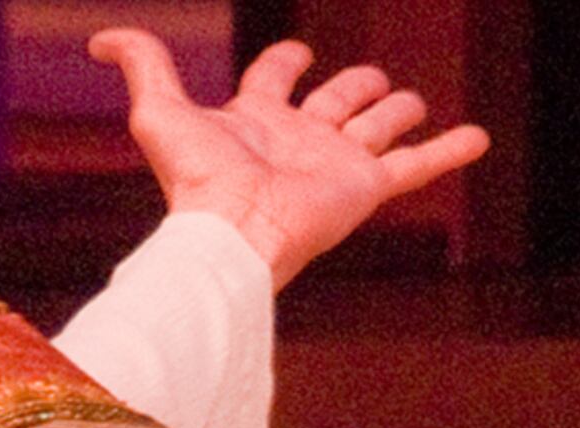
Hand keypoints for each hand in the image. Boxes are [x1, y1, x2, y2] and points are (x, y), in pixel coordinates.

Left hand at [94, 31, 491, 284]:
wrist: (232, 234)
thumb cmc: (194, 179)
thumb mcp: (159, 109)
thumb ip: (142, 63)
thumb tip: (101, 41)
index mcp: (256, 118)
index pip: (276, 78)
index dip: (285, 60)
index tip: (298, 53)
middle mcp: (300, 139)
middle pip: (337, 102)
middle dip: (353, 87)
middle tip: (372, 81)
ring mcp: (337, 163)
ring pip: (378, 126)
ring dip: (398, 110)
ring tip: (413, 101)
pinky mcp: (366, 187)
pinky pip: (417, 165)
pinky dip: (450, 150)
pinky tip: (478, 137)